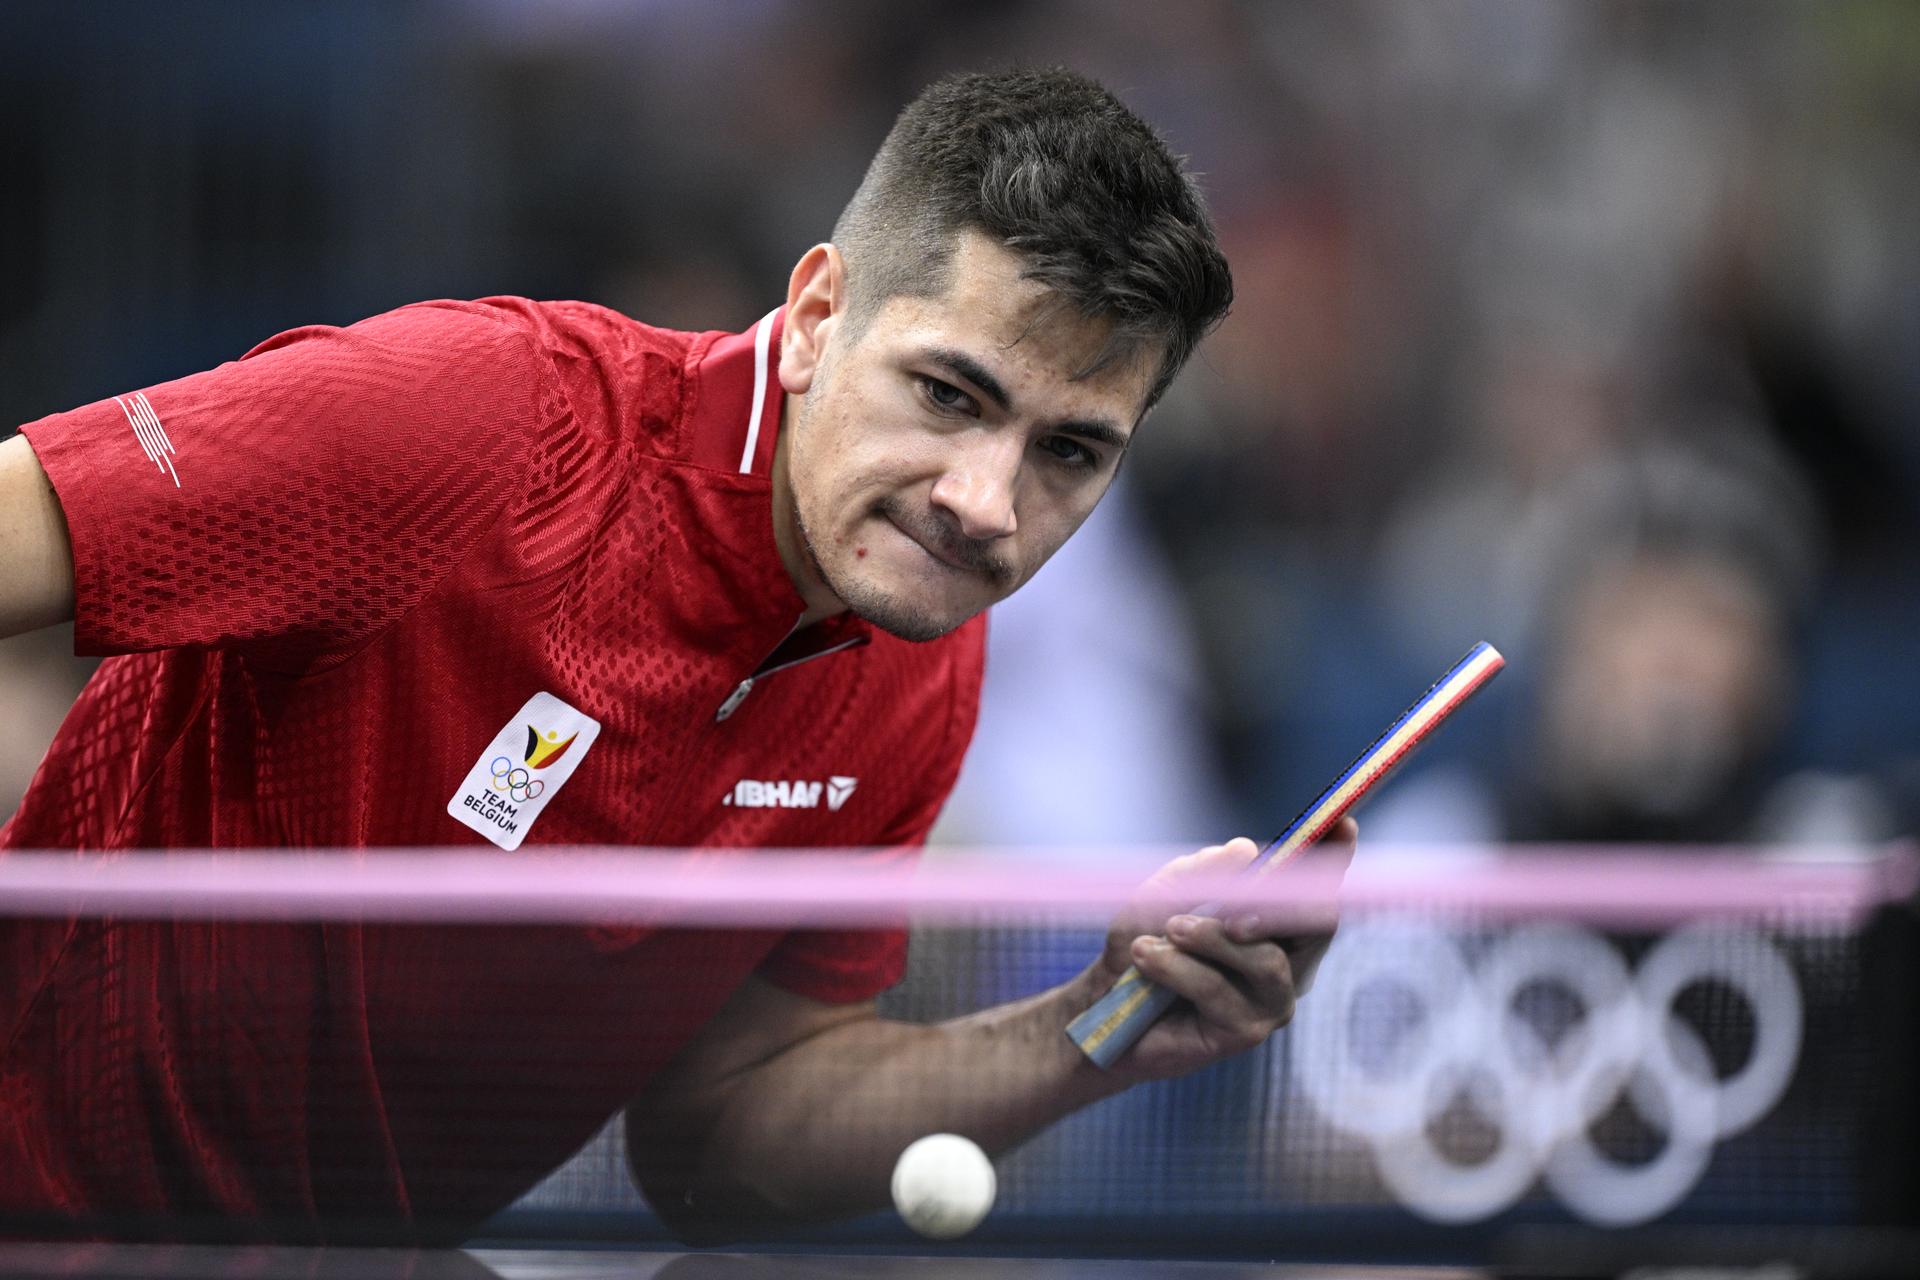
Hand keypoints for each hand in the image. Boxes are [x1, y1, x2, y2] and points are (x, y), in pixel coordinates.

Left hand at [1086, 818, 1356, 1081]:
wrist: (1100, 1009)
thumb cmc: (1139, 948)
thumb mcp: (1159, 897)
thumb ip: (1200, 874)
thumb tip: (1246, 850)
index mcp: (1276, 922)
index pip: (1317, 888)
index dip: (1335, 856)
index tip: (1342, 823)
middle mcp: (1287, 961)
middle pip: (1317, 923)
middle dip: (1278, 905)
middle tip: (1231, 904)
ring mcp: (1271, 1001)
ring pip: (1266, 959)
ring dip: (1210, 937)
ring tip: (1168, 929)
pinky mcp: (1244, 1032)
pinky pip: (1219, 990)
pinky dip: (1178, 967)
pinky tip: (1145, 956)